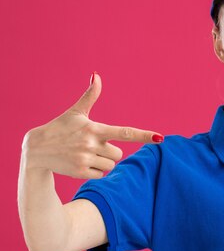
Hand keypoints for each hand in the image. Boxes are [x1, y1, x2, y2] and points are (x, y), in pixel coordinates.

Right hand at [22, 72, 163, 178]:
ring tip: (84, 154)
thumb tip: (96, 75)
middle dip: (109, 152)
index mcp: (95, 128)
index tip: (160, 138)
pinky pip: (100, 175)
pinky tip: (80, 163)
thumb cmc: (60, 128)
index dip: (143, 135)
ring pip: (111, 165)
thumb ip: (90, 96)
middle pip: (118, 154)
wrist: (37, 148)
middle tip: (92, 146)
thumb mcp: (75, 112)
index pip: (125, 132)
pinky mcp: (80, 172)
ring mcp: (85, 159)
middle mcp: (91, 143)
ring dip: (102, 162)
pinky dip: (94, 171)